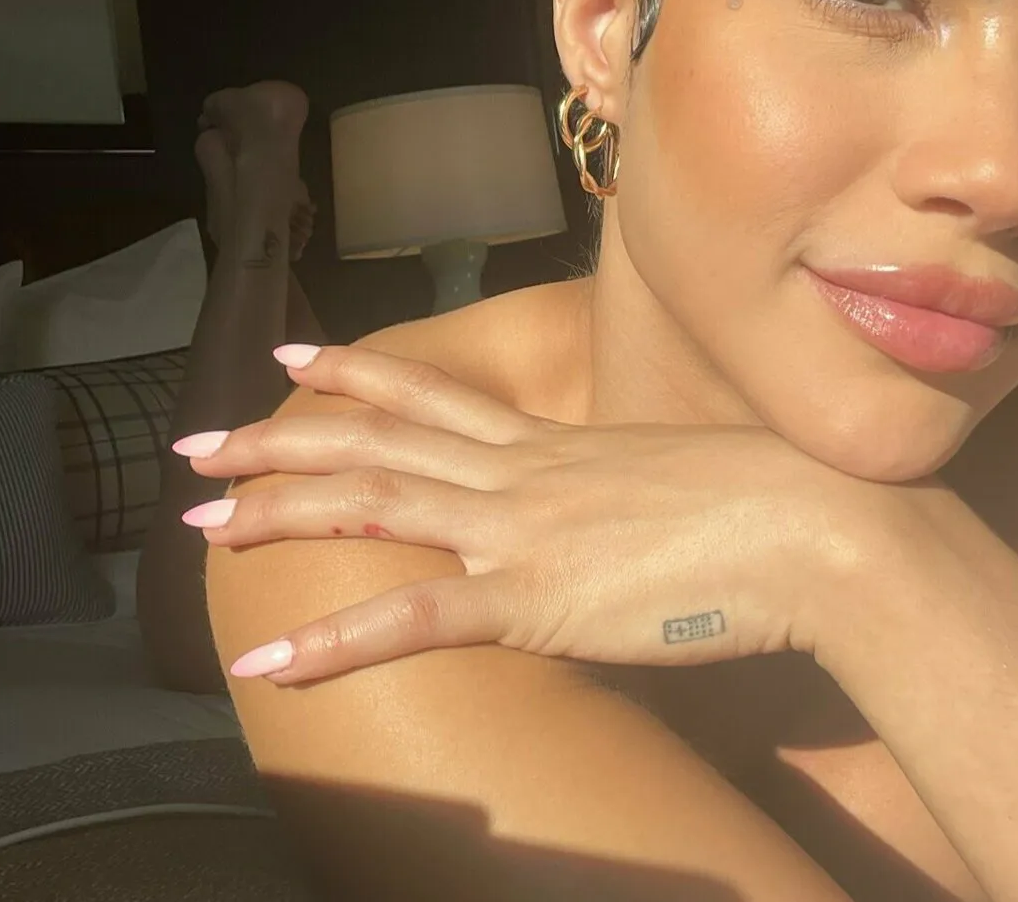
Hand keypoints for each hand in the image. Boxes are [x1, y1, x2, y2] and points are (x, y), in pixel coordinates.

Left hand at [177, 345, 881, 683]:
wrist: (820, 527)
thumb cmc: (774, 505)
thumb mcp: (679, 479)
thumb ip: (625, 491)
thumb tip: (616, 510)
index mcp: (550, 445)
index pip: (430, 396)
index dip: (355, 371)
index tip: (291, 353)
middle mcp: (518, 473)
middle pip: (372, 441)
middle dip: (276, 443)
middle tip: (197, 445)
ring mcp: (517, 529)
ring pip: (369, 506)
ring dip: (275, 514)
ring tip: (197, 527)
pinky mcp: (532, 599)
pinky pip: (411, 618)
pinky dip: (331, 641)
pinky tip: (267, 664)